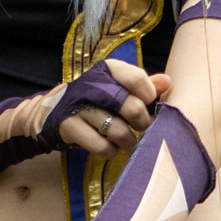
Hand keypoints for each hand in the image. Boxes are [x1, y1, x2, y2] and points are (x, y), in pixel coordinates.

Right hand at [47, 58, 162, 155]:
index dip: (148, 95)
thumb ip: (142, 85)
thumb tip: (167, 81)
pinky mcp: (69, 127)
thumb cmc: (96, 98)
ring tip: (127, 141)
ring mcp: (78, 106)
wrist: (53, 110)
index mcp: (107, 70)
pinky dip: (110, 151)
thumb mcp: (116, 86)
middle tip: (141, 128)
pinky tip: (110, 148)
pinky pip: (101, 146)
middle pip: (131, 107)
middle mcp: (92, 84)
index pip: (136, 78)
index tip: (147, 103)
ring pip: (118, 131)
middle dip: (142, 123)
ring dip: (128, 141)